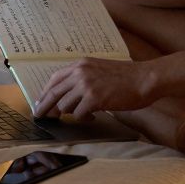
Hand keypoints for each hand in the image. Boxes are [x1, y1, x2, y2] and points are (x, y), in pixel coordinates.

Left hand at [34, 58, 154, 119]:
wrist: (144, 79)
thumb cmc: (126, 77)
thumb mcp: (99, 70)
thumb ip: (83, 78)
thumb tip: (67, 95)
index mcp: (80, 64)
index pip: (54, 79)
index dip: (45, 93)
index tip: (40, 103)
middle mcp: (80, 72)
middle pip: (53, 93)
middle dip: (45, 107)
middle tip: (41, 117)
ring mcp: (86, 85)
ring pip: (64, 106)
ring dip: (71, 113)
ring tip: (83, 114)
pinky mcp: (94, 98)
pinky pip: (78, 114)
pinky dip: (84, 118)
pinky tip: (93, 116)